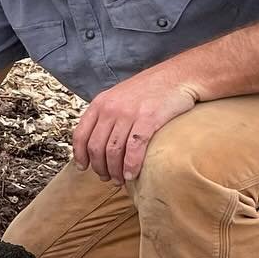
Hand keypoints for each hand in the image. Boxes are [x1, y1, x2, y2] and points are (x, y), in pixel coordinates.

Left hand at [72, 69, 197, 184]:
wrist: (178, 77)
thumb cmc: (149, 91)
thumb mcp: (119, 97)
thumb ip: (106, 115)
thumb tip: (97, 141)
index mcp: (99, 103)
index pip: (80, 134)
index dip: (80, 155)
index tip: (84, 168)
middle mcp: (110, 109)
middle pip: (96, 147)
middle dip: (99, 167)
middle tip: (106, 178)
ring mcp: (128, 113)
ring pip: (113, 151)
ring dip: (114, 171)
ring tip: (119, 180)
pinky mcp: (148, 119)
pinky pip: (134, 148)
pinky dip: (131, 165)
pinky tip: (132, 175)